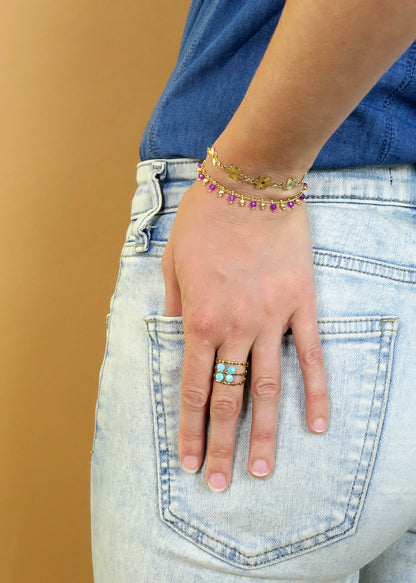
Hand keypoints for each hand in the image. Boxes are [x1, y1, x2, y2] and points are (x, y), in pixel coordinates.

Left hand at [161, 179, 327, 491]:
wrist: (251, 183)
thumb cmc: (205, 219)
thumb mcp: (172, 261)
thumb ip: (173, 305)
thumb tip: (173, 335)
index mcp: (199, 319)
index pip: (195, 388)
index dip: (191, 429)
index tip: (189, 461)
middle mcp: (235, 328)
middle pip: (228, 398)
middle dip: (221, 444)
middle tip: (220, 483)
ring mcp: (271, 319)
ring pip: (267, 388)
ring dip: (263, 432)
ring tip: (260, 470)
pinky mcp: (301, 305)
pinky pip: (310, 356)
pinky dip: (315, 391)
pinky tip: (317, 425)